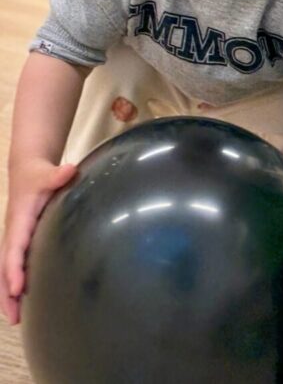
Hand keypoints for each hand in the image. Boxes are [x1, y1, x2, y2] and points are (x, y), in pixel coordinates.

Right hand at [0, 159, 76, 324]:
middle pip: (4, 266)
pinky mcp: (17, 242)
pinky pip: (11, 266)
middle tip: (14, 315)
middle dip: (6, 291)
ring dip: (6, 294)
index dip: (15, 268)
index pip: (14, 248)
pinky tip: (19, 301)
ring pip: (4, 270)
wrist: (26, 170)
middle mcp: (12, 232)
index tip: (18, 288)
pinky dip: (11, 284)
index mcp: (19, 220)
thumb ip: (58, 175)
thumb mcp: (47, 173)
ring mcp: (13, 238)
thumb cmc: (37, 175)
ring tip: (15, 318)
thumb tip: (71, 170)